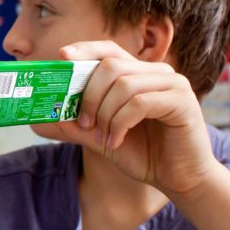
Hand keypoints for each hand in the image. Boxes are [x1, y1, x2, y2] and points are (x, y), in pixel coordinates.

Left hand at [35, 41, 221, 196]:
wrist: (181, 179)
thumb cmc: (145, 155)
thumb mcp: (103, 138)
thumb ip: (79, 124)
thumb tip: (47, 115)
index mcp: (140, 74)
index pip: (109, 50)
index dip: (84, 50)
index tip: (61, 58)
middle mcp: (158, 73)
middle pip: (111, 65)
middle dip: (89, 95)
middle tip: (84, 123)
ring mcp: (173, 84)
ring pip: (124, 84)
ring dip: (105, 114)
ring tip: (102, 137)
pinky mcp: (182, 101)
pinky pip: (140, 102)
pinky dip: (120, 123)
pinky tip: (116, 141)